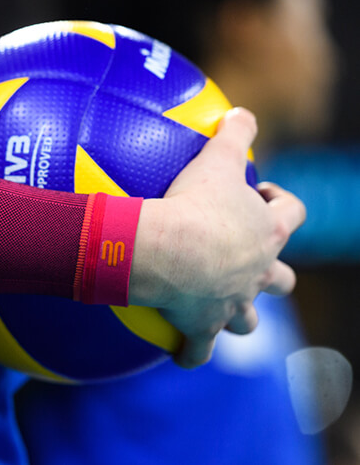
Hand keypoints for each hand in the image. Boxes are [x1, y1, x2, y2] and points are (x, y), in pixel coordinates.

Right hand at [128, 108, 305, 367]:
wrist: (173, 254)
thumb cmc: (199, 206)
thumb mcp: (220, 159)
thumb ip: (235, 132)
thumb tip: (240, 110)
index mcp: (266, 233)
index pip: (292, 215)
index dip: (283, 205)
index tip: (264, 195)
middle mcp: (257, 273)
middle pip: (280, 279)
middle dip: (274, 274)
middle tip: (251, 261)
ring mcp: (232, 304)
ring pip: (248, 320)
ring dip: (239, 317)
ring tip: (222, 312)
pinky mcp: (202, 328)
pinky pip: (199, 351)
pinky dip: (192, 353)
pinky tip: (182, 353)